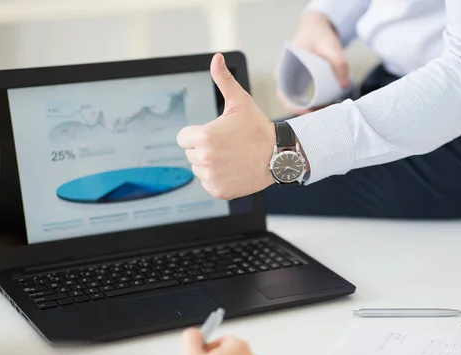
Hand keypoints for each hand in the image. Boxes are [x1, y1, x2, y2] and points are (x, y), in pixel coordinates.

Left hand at [177, 53, 275, 199]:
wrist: (278, 156)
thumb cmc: (258, 128)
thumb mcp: (240, 102)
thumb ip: (223, 80)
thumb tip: (216, 57)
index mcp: (203, 136)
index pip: (183, 138)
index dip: (197, 134)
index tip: (216, 134)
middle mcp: (204, 158)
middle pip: (190, 154)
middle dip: (204, 149)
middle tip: (228, 146)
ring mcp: (211, 177)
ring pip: (199, 170)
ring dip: (210, 165)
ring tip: (232, 158)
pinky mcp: (218, 191)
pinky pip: (208, 184)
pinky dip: (218, 179)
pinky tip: (234, 170)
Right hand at [276, 11, 349, 114]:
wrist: (316, 26)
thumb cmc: (318, 34)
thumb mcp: (329, 45)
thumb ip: (339, 63)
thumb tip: (344, 85)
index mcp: (284, 69)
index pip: (284, 95)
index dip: (296, 108)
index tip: (311, 112)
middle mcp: (284, 77)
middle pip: (292, 102)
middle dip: (308, 112)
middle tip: (326, 114)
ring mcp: (291, 81)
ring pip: (299, 102)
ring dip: (313, 109)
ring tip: (329, 110)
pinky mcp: (300, 83)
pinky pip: (304, 98)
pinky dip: (315, 104)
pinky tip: (328, 105)